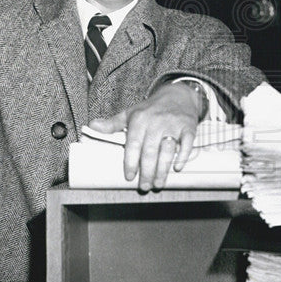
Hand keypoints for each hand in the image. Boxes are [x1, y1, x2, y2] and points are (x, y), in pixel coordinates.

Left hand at [87, 82, 203, 190]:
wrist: (178, 95)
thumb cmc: (151, 109)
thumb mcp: (131, 113)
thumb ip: (112, 123)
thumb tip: (92, 126)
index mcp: (139, 119)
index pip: (133, 144)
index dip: (130, 162)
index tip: (129, 177)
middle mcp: (156, 122)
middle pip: (150, 151)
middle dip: (146, 172)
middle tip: (144, 186)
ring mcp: (173, 124)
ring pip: (168, 150)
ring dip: (163, 169)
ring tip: (158, 183)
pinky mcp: (189, 127)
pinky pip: (187, 144)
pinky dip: (183, 157)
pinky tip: (177, 168)